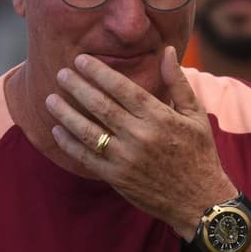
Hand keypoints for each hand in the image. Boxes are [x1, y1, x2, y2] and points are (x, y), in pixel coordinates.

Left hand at [45, 46, 235, 237]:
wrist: (200, 200)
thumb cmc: (199, 153)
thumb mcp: (195, 114)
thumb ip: (177, 81)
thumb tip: (168, 50)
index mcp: (159, 116)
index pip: (122, 88)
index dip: (98, 72)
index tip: (81, 60)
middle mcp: (140, 135)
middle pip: (100, 106)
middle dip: (77, 87)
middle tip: (61, 74)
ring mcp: (126, 158)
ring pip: (88, 131)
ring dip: (66, 113)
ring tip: (50, 99)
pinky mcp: (117, 178)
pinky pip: (87, 158)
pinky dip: (69, 144)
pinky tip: (57, 130)